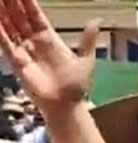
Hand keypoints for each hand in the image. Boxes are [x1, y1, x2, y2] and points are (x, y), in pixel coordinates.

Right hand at [0, 0, 99, 114]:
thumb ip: (88, 39)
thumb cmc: (76, 86)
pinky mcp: (16, 62)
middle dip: (11, 4)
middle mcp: (34, 43)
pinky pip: (5, 44)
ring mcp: (24, 51)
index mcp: (49, 39)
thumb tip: (98, 20)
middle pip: (19, 18)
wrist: (66, 106)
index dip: (27, 3)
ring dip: (2, 14)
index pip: (35, 16)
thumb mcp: (86, 60)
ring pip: (9, 27)